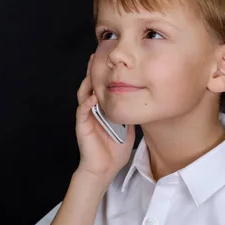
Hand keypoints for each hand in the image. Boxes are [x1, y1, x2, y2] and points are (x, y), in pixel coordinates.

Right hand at [75, 54, 135, 181]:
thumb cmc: (114, 151)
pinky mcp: (82, 127)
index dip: (103, 74)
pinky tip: (93, 96)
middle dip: (92, 71)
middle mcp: (92, 111)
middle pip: (89, 86)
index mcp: (102, 110)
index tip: (109, 60)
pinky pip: (82, 112)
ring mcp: (86, 118)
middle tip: (96, 56)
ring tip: (93, 70)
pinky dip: (87, 103)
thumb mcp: (128, 128)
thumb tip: (142, 102)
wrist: (104, 169)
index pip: (100, 87)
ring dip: (88, 82)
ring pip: (83, 95)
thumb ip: (129, 114)